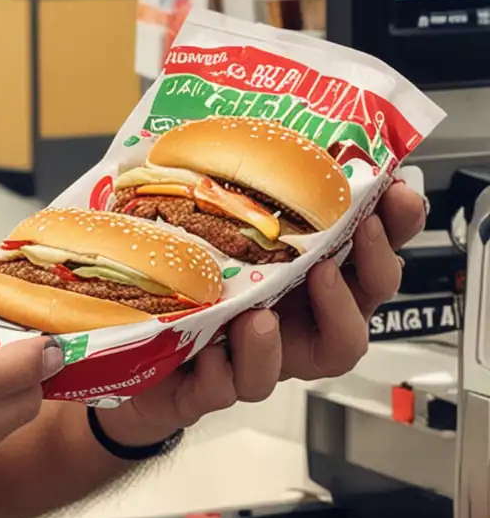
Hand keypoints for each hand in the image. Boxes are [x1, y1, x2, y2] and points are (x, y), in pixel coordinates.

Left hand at [102, 181, 426, 446]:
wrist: (118, 347)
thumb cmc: (174, 280)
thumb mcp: (200, 222)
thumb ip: (229, 188)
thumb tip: (250, 130)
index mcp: (297, 278)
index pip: (365, 255)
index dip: (393, 229)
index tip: (399, 194)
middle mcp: (291, 319)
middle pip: (363, 309)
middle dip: (372, 273)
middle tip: (352, 240)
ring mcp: (256, 355)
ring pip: (314, 358)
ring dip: (304, 330)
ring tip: (266, 314)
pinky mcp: (208, 386)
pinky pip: (230, 387)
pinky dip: (226, 372)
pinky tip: (210, 353)